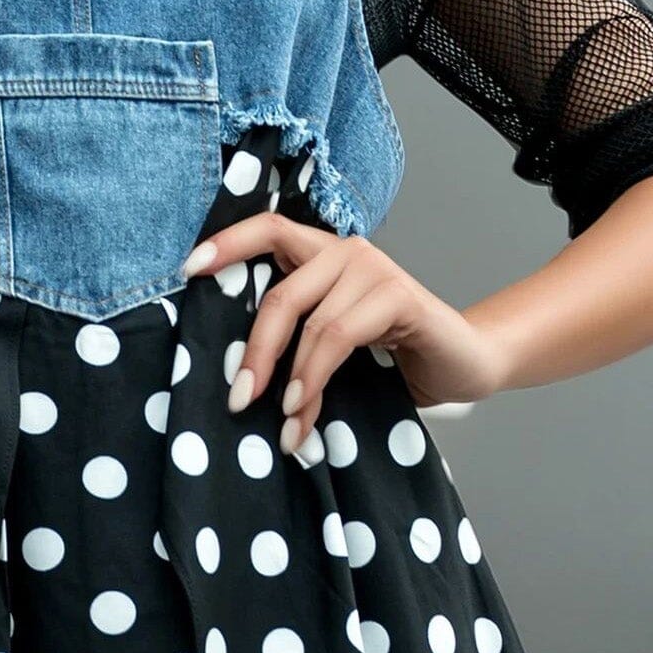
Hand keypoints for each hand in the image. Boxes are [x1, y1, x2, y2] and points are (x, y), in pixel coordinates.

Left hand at [182, 212, 506, 453]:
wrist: (463, 366)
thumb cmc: (393, 357)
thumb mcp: (332, 349)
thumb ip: (294, 347)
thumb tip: (240, 384)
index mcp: (322, 256)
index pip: (269, 228)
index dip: (227, 244)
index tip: (188, 269)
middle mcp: (346, 252)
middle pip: (280, 294)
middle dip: (254, 352)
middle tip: (238, 399)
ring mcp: (375, 269)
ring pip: (310, 323)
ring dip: (292, 380)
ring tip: (284, 423)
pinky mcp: (400, 295)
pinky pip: (339, 335)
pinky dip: (315, 375)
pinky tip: (303, 407)